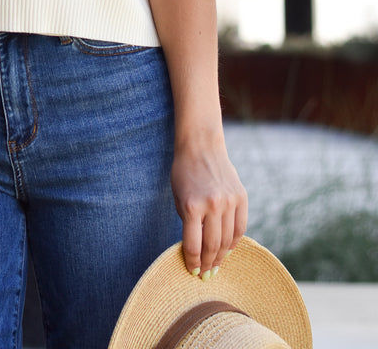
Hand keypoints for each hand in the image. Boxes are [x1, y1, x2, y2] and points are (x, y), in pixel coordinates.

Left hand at [171, 138, 247, 278]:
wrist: (202, 147)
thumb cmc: (184, 173)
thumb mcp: (179, 198)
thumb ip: (188, 223)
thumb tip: (197, 251)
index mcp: (191, 206)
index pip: (193, 246)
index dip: (192, 263)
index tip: (192, 271)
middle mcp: (212, 205)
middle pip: (212, 246)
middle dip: (208, 264)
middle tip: (205, 274)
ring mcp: (229, 201)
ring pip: (228, 240)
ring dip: (221, 257)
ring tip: (216, 265)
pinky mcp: (241, 197)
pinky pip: (240, 228)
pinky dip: (234, 242)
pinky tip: (227, 249)